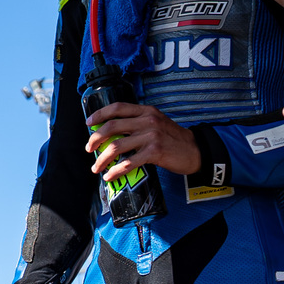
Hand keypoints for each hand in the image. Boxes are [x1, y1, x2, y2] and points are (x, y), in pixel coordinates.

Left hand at [86, 103, 200, 182]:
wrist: (195, 150)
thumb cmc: (172, 139)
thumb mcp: (156, 123)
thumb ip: (137, 124)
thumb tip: (112, 134)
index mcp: (146, 111)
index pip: (117, 107)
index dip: (100, 114)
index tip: (89, 123)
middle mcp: (148, 120)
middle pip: (112, 126)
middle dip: (96, 139)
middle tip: (89, 149)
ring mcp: (151, 136)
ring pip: (117, 146)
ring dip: (102, 159)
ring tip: (96, 168)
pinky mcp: (155, 152)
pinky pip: (129, 162)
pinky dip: (116, 171)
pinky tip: (110, 176)